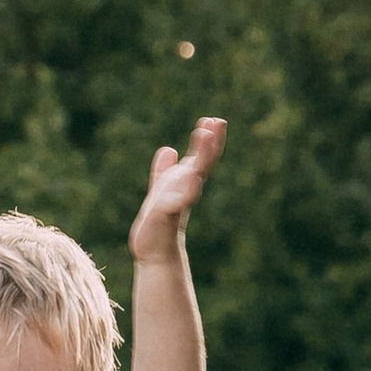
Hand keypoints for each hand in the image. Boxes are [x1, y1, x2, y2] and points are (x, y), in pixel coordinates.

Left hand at [128, 118, 226, 264]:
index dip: (209, 139)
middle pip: (203, 163)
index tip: (213, 119)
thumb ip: (164, 171)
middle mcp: (186, 190)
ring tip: (204, 135)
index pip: (201, 157)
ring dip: (201, 156)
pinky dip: (186, 188)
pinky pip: (178, 199)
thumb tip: (168, 149)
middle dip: (209, 143)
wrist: (153, 250)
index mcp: (185, 182)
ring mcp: (178, 201)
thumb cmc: (157, 223)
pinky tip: (192, 176)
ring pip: (193, 176)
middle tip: (217, 122)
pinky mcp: (166, 215)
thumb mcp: (160, 189)